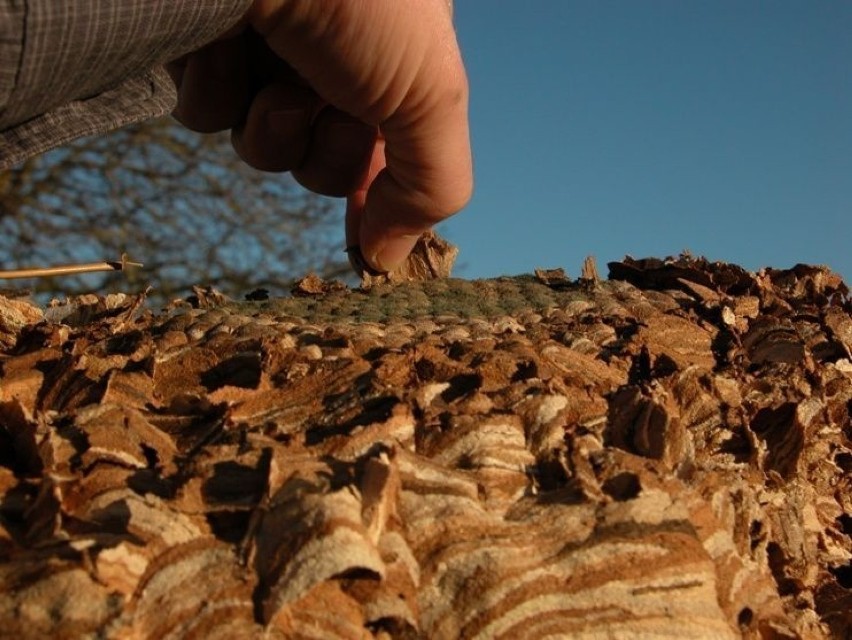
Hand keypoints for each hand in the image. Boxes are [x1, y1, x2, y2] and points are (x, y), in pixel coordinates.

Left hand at [168, 0, 472, 273]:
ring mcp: (264, 45)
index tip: (363, 246)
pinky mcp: (198, 40)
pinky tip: (220, 46)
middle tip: (328, 106)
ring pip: (260, 141)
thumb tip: (387, 259)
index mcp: (396, 55)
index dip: (376, 199)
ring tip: (273, 75)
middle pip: (322, 157)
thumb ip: (431, 185)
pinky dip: (214, 92)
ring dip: (269, 127)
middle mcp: (333, 50)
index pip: (389, 149)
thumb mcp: (431, 94)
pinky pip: (203, 112)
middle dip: (325, 152)